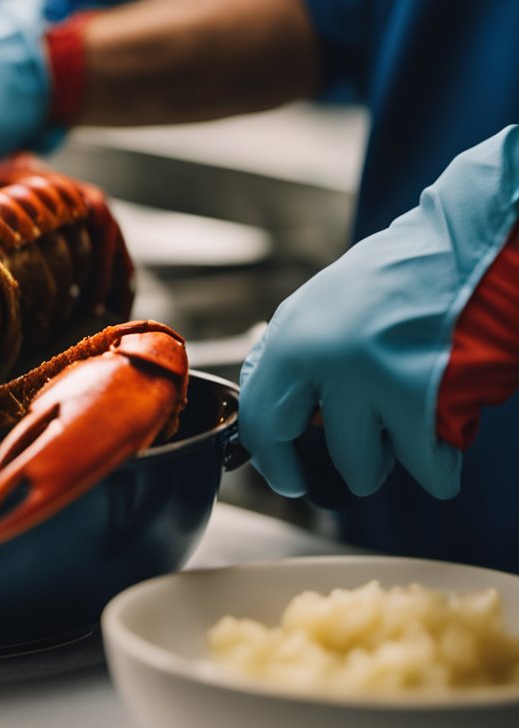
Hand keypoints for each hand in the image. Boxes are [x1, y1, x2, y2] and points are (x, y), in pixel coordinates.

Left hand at [239, 126, 518, 500]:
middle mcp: (321, 357)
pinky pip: (425, 467)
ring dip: (385, 461)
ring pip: (361, 466)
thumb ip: (300, 355)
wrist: (476, 244)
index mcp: (293, 334)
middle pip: (294, 446)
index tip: (285, 477)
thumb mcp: (329, 302)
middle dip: (315, 473)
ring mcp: (368, 380)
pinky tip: (445, 436)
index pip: (258, 416)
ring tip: (406, 429)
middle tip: (345, 476)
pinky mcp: (420, 400)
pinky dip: (439, 466)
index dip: (270, 457)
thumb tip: (276, 412)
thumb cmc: (409, 274)